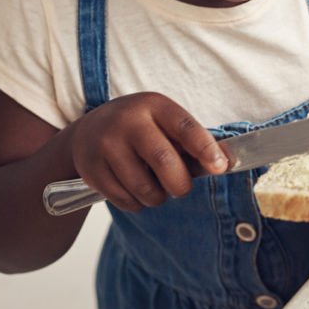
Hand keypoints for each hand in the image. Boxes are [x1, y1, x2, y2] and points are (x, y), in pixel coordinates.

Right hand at [66, 92, 227, 210]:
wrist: (86, 133)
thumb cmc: (138, 130)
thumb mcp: (161, 122)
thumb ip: (189, 140)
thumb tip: (223, 163)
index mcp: (153, 105)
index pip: (185, 127)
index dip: (206, 148)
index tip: (220, 167)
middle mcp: (127, 121)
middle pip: (164, 161)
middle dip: (181, 184)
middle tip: (182, 188)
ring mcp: (105, 144)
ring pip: (144, 187)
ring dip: (158, 197)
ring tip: (156, 189)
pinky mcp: (91, 168)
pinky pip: (124, 199)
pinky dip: (137, 203)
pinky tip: (134, 190)